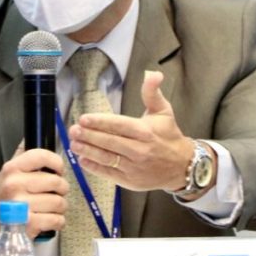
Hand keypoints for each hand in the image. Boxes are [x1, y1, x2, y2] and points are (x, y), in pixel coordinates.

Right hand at [0, 146, 68, 255]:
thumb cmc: (6, 197)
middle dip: (61, 189)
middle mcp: (15, 185)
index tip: (58, 170)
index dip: (57, 162)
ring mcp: (22, 205)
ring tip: (50, 208)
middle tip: (55, 193)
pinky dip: (58, 221)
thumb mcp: (8, 173)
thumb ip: (22, 156)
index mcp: (12, 169)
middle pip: (57, 182)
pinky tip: (49, 220)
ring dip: (60, 207)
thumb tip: (32, 135)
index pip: (42, 156)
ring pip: (59, 202)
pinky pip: (57, 219)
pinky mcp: (29, 223)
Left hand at [68, 70, 194, 191]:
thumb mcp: (163, 111)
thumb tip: (153, 74)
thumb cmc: (169, 136)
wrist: (182, 166)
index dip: (100, 122)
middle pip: (110, 142)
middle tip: (73, 130)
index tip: (84, 118)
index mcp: (145, 132)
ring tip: (73, 144)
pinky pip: (109, 173)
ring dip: (88, 151)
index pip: (119, 125)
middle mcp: (140, 150)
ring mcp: (134, 167)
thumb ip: (152, 93)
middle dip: (89, 136)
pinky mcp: (130, 181)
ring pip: (107, 158)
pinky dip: (94, 167)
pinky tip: (82, 160)